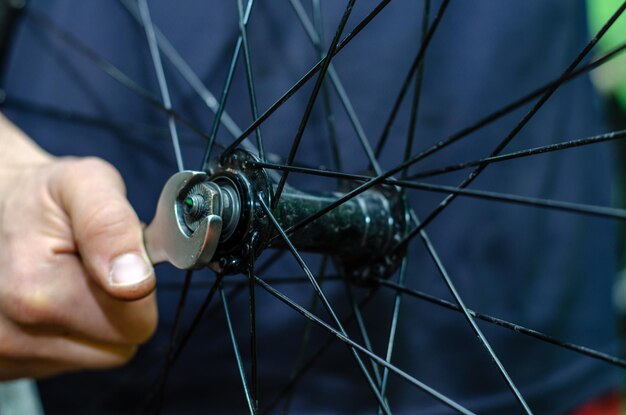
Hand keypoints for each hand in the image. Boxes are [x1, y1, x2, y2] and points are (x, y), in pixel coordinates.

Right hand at [0, 115, 156, 379]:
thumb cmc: (41, 195)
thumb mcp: (84, 184)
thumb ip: (111, 227)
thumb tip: (136, 282)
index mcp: (37, 296)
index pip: (135, 327)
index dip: (138, 290)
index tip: (114, 258)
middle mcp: (13, 338)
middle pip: (117, 348)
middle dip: (117, 307)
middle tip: (89, 265)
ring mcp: (5, 357)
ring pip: (95, 355)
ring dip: (92, 319)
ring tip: (65, 277)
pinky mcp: (3, 366)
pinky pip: (67, 360)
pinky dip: (68, 332)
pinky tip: (47, 296)